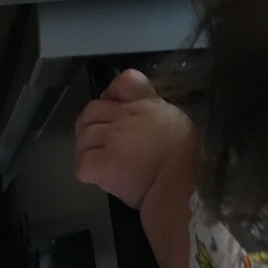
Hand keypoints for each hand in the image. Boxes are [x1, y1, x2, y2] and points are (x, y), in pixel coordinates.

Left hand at [75, 69, 195, 209]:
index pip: (125, 80)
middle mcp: (126, 115)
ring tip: (99, 163)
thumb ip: (155, 114)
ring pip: (83, 138)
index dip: (113, 93)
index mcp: (147, 104)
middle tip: (100, 144)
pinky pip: (82, 163)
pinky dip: (86, 171)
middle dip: (90, 126)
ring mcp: (112, 138)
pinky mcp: (103, 163)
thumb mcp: (176, 122)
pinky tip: (98, 178)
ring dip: (87, 151)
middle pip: (92, 111)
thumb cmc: (186, 161)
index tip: (114, 108)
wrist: (181, 187)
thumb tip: (142, 121)